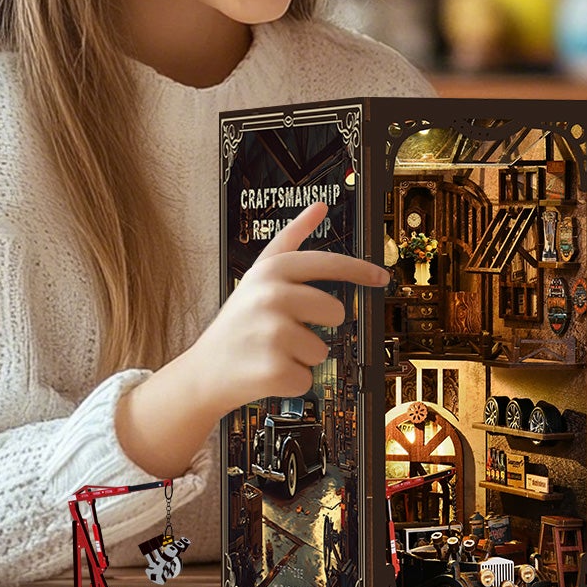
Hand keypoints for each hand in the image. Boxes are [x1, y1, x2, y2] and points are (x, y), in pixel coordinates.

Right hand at [191, 201, 388, 417]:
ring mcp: (272, 333)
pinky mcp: (273, 370)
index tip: (382, 277)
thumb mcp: (260, 273)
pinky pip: (308, 378)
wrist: (204, 371)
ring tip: (271, 351)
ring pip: (322, 350)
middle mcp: (271, 296)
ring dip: (302, 357)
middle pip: (335, 312)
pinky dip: (292, 381)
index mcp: (272, 271)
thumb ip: (291, 238)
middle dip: (318, 327)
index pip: (329, 263)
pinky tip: (266, 373)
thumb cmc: (240, 320)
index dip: (361, 270)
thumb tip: (320, 205)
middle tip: (285, 331)